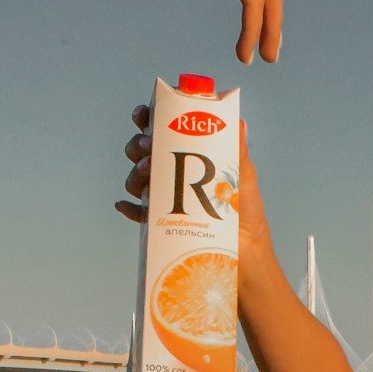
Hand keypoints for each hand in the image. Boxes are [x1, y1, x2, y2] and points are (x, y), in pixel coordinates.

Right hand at [116, 109, 273, 263]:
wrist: (246, 256)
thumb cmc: (247, 216)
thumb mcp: (243, 178)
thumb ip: (236, 151)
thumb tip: (238, 122)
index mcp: (189, 158)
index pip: (163, 131)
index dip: (149, 119)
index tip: (144, 115)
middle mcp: (173, 176)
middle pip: (143, 152)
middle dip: (139, 145)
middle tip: (149, 146)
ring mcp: (165, 200)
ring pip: (137, 179)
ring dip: (135, 173)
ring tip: (147, 173)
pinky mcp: (161, 225)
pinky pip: (138, 214)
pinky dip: (129, 207)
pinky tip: (125, 205)